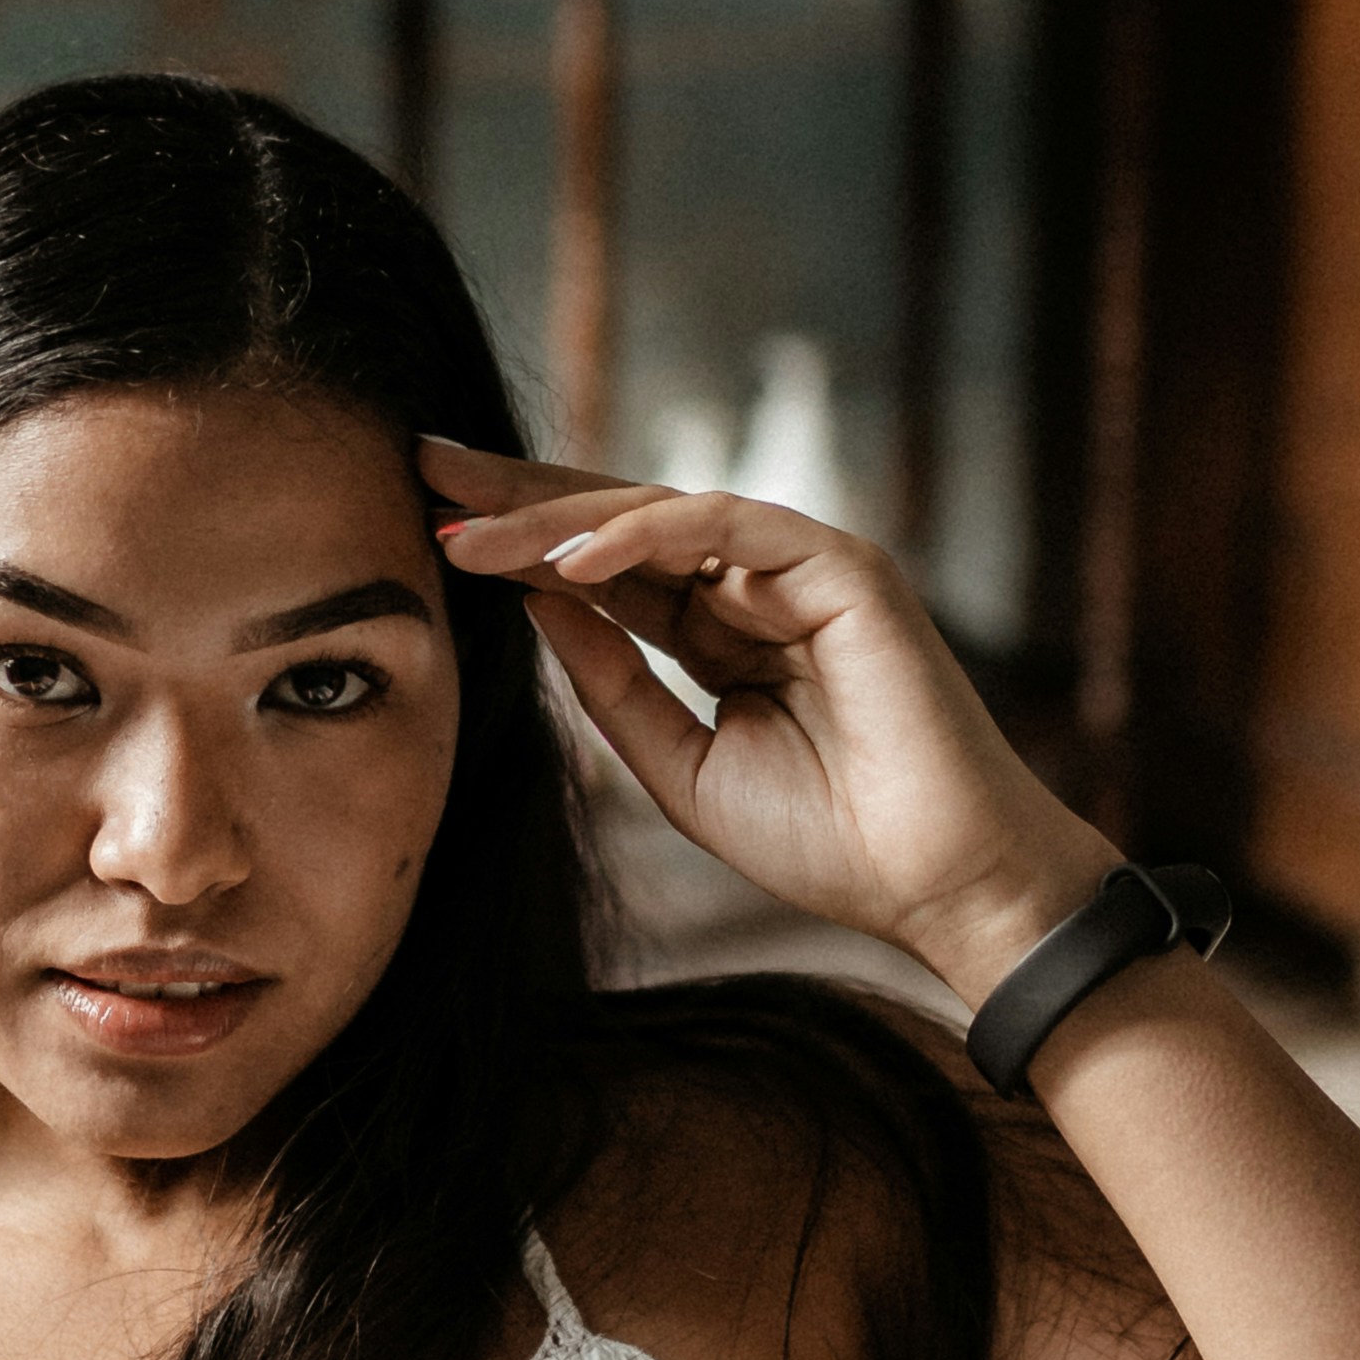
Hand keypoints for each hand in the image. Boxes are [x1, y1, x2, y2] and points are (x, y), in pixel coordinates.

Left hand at [418, 431, 1110, 1012]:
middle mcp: (758, 586)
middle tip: (423, 472)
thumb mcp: (679, 767)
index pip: (606, 568)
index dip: (520, 547)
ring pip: (662, 512)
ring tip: (469, 534)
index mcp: (721, 632)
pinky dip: (648, 533)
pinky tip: (571, 560)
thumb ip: (611, 685)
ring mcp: (803, 568)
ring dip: (560, 519)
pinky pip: (730, 525)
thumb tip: (535, 602)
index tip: (427, 534)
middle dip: (521, 498)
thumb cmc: (828, 842)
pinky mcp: (844, 566)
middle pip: (622, 521)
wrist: (936, 887)